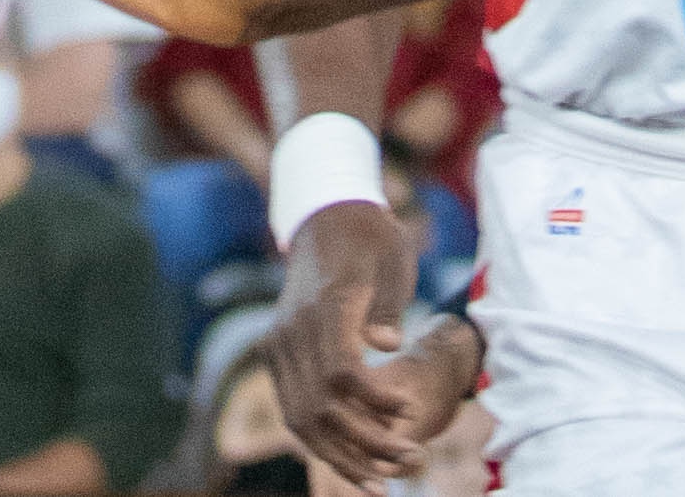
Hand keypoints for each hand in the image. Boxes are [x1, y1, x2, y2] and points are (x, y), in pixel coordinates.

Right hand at [271, 208, 454, 489]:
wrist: (325, 214)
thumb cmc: (370, 237)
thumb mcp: (391, 257)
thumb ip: (387, 304)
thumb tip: (388, 344)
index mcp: (324, 304)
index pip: (341, 371)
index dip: (375, 401)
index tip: (408, 410)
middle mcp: (292, 328)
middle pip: (319, 406)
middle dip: (365, 444)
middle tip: (408, 461)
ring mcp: (278, 343)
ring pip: (300, 419)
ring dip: (341, 455)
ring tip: (382, 480)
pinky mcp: (276, 354)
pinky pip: (293, 410)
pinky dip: (321, 443)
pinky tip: (353, 464)